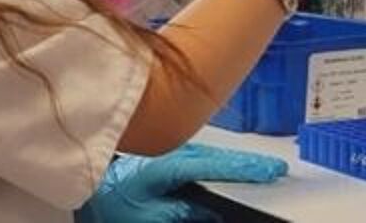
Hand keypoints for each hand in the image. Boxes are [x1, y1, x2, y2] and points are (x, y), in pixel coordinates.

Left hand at [75, 143, 286, 221]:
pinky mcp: (168, 152)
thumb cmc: (114, 201)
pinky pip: (200, 153)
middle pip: (217, 155)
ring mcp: (169, 149)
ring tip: (261, 167)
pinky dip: (220, 158)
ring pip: (210, 152)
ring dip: (235, 159)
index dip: (243, 168)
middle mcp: (169, 151)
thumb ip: (183, 211)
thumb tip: (210, 210)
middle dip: (246, 162)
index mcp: (165, 165)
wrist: (91, 187)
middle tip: (274, 168)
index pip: (213, 166)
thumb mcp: (150, 216)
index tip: (268, 170)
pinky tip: (234, 163)